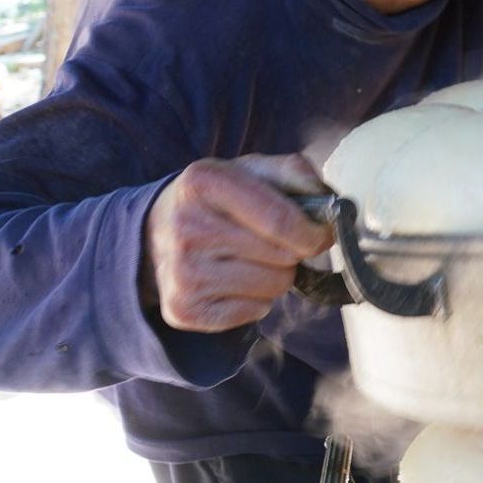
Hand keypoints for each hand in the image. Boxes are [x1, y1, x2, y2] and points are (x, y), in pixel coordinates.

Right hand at [142, 154, 333, 332]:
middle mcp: (188, 226)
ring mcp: (182, 272)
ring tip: (250, 259)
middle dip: (294, 252)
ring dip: (275, 276)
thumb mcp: (251, 169)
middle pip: (283, 257)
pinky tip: (233, 280)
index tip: (322, 234)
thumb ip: (295, 173)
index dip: (315, 233)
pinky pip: (253, 313)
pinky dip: (255, 301)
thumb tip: (328, 202)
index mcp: (206, 182)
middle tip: (276, 243)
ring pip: (272, 288)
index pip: (282, 220)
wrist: (154, 234)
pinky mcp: (182, 309)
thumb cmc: (219, 199)